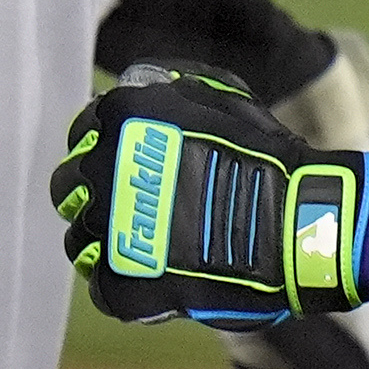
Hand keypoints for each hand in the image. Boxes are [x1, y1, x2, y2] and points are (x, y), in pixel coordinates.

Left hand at [58, 67, 367, 325]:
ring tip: (153, 247)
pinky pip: (102, 286)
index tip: (133, 165)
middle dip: (97, 193)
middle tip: (138, 207)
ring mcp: (109, 231)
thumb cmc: (268, 156)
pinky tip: (160, 277)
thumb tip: (137, 81)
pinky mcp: (121, 285)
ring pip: (81, 240)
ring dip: (109, 241)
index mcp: (121, 119)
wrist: (299, 224)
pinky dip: (128, 285)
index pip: (84, 133)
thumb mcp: (221, 95)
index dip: (108, 149)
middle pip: (69, 186)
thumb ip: (169, 85)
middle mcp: (104, 171)